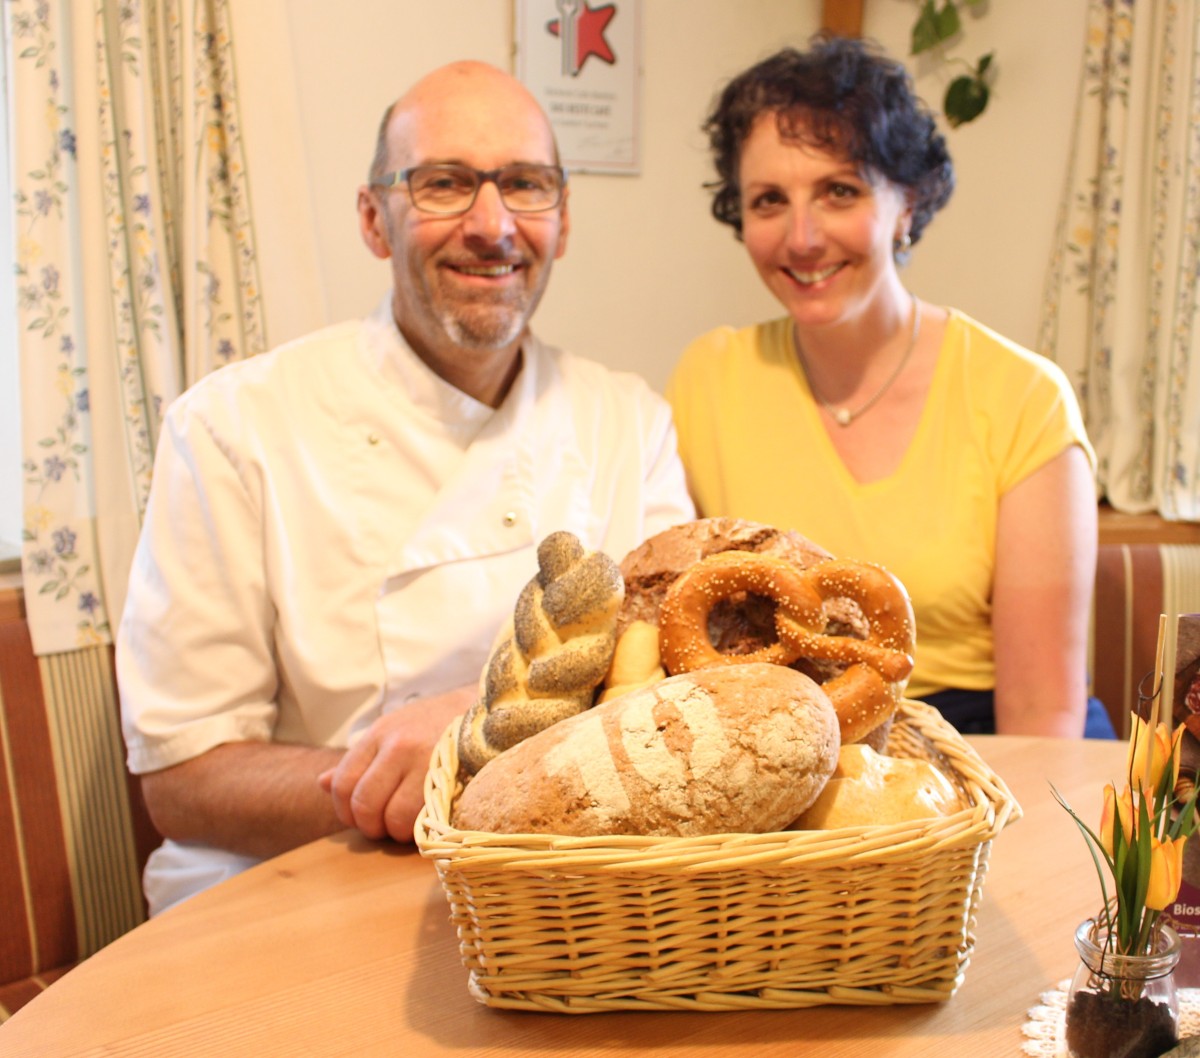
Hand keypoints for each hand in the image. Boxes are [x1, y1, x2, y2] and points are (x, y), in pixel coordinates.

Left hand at [318, 684, 474, 841]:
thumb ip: (358, 759)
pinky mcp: (452, 780)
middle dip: (370, 826)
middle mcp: (399, 746)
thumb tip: (322, 784)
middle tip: (383, 827)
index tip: (360, 817)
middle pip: (365, 804)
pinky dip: (420, 830)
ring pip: (394, 818)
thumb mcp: (392, 731)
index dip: (346, 811)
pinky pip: (424, 820)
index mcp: (380, 733)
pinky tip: (424, 821)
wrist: (486, 711)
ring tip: (406, 824)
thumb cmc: (434, 725)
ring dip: (396, 832)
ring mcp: (426, 762)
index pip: (343, 783)